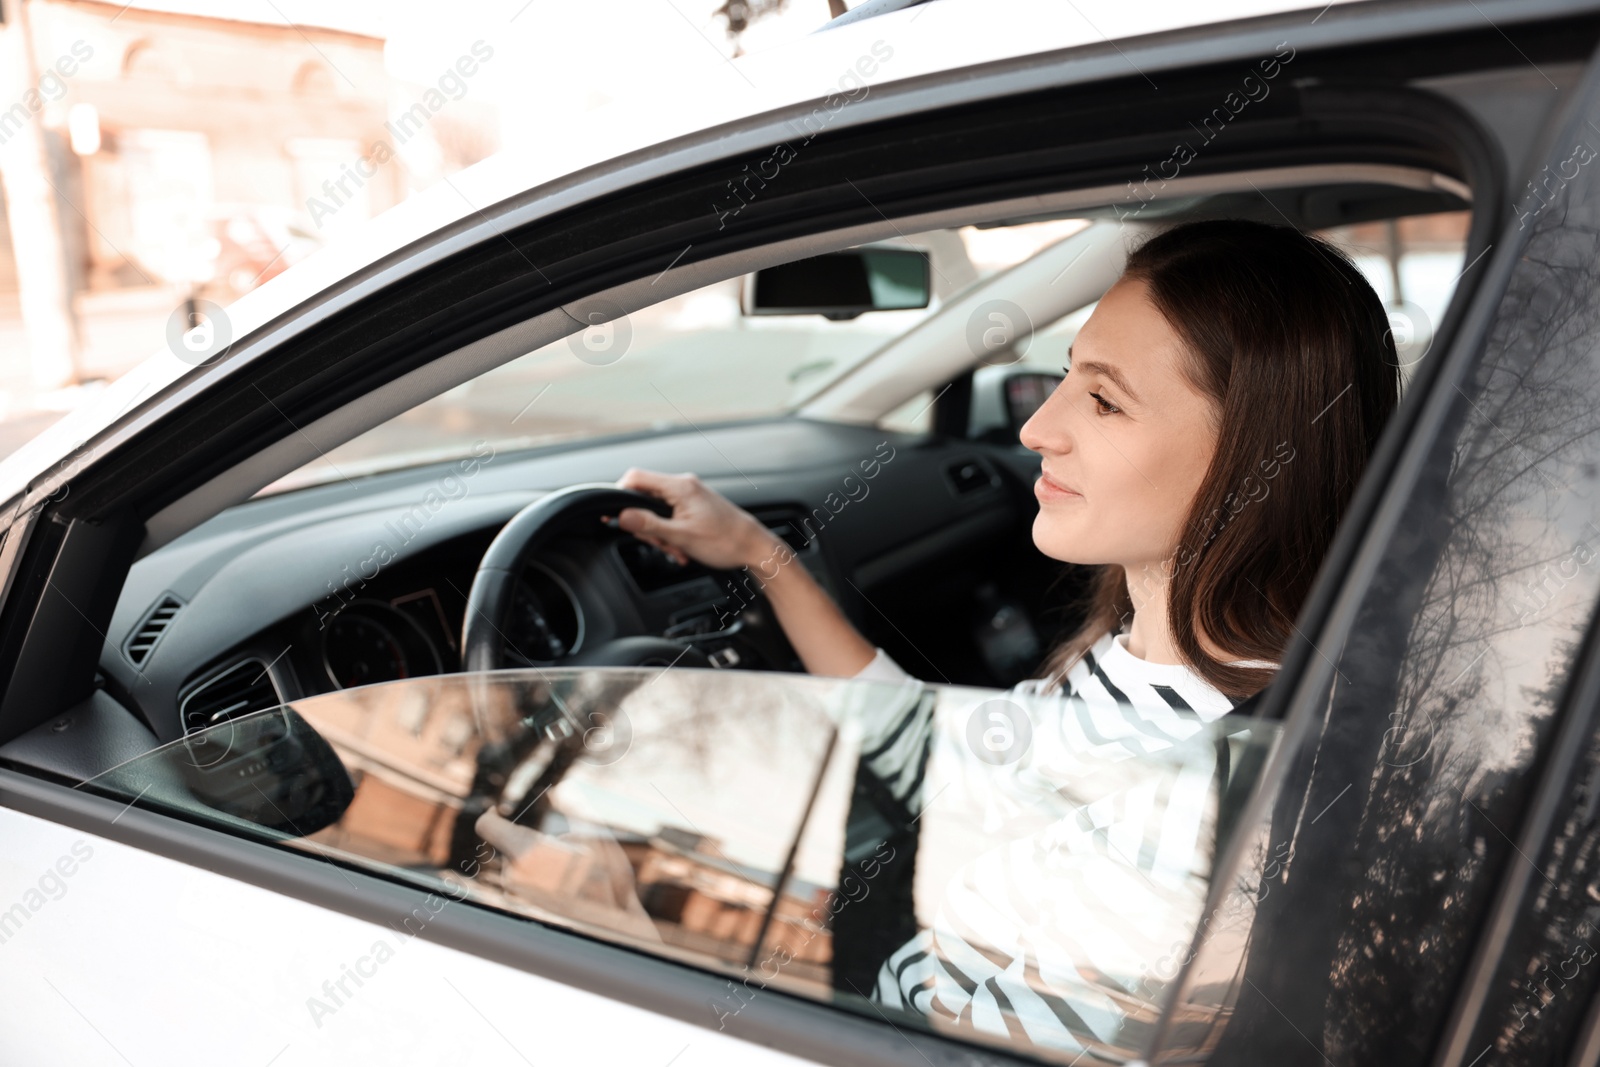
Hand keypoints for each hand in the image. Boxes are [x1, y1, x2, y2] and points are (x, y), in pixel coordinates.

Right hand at [613, 468, 777, 570]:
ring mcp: (689, 495)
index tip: (614, 516)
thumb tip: (621, 516)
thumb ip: (650, 525)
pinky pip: (670, 516)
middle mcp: (684, 485)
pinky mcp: (693, 505)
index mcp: (680, 486)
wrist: (754, 547)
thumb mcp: (682, 536)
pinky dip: (671, 534)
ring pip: (657, 511)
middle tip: (661, 544)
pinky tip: (682, 549)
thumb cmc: (725, 540)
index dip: (620, 496)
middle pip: (644, 498)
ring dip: (661, 534)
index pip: (635, 478)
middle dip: (647, 525)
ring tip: (677, 550)